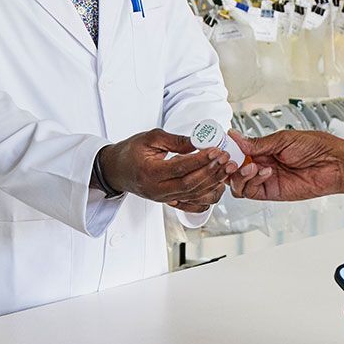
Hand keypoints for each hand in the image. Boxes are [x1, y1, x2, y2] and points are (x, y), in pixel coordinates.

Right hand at [98, 129, 235, 209]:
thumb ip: (174, 140)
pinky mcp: (169, 202)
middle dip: (211, 171)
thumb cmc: (130, 152)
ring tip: (226, 169)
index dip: (200, 159)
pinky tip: (218, 186)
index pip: (180, 168)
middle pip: (190, 184)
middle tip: (226, 159)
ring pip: (194, 195)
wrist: (116, 170)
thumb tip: (198, 142)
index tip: (216, 150)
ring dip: (213, 183)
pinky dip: (207, 197)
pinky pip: (192, 205)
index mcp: (150, 173)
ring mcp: (163, 199)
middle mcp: (157, 190)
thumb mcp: (149, 138)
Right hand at [228, 130, 343, 202]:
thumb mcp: (283, 139)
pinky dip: (252, 182)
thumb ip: (257, 143)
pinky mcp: (272, 193)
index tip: (221, 146)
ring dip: (240, 175)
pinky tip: (264, 172)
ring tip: (252, 167)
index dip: (228, 149)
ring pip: (238, 183)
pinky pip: (251, 192)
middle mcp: (262, 164)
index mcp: (264, 148)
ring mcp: (266, 179)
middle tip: (231, 159)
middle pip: (234, 169)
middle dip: (230, 164)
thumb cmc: (316, 147)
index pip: (237, 150)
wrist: (334, 163)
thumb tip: (235, 136)